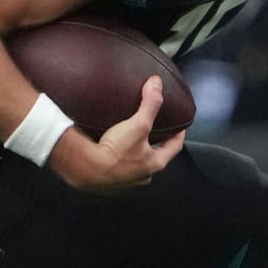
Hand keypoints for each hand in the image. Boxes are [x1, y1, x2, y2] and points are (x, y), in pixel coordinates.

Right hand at [52, 77, 185, 192]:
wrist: (87, 170)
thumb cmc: (117, 151)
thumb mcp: (138, 125)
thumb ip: (150, 104)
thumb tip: (157, 83)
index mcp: (155, 164)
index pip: (174, 147)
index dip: (178, 135)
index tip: (179, 127)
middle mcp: (143, 176)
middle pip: (154, 158)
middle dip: (154, 147)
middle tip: (152, 133)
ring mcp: (125, 182)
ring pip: (135, 166)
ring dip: (134, 155)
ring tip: (128, 141)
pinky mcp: (108, 183)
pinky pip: (116, 170)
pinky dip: (116, 161)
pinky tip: (109, 152)